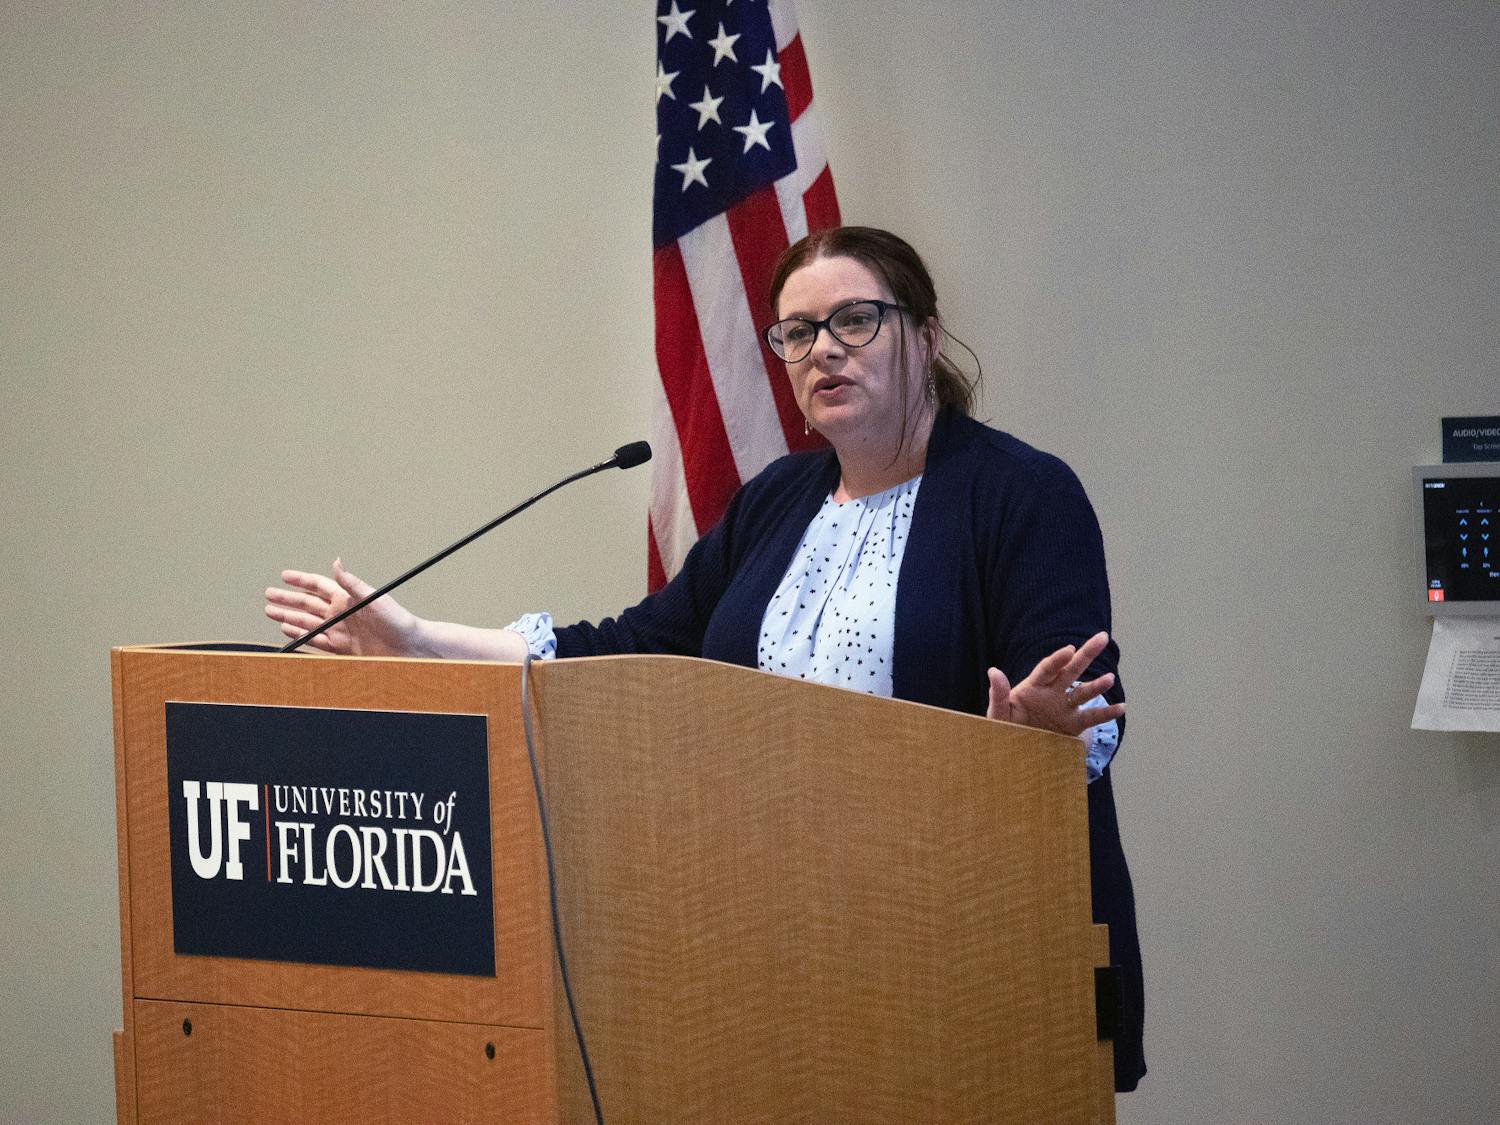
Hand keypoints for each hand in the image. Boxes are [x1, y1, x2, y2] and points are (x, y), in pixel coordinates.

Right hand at [263, 559, 422, 655]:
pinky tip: (290, 631)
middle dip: (287, 599)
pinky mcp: (343, 649)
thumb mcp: (374, 598)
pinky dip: (301, 636)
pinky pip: (316, 641)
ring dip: (289, 617)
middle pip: (308, 604)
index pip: (319, 586)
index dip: (301, 580)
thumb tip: (336, 562)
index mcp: (348, 599)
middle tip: (268, 594)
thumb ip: (352, 583)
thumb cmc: (399, 621)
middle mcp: (342, 614)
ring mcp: (341, 631)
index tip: (284, 575)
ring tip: (272, 613)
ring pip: (308, 622)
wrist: (411, 648)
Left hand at [985, 631, 1124, 737]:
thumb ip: (999, 694)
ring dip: (1096, 685)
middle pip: (1070, 670)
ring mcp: (1064, 708)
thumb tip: (994, 671)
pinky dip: (1106, 714)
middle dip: (1086, 654)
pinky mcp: (1072, 725)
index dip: (1057, 659)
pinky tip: (1121, 708)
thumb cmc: (1004, 726)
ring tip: (1110, 677)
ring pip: (1083, 692)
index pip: (1047, 669)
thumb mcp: (998, 713)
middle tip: (1102, 637)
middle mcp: (1052, 693)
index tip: (1069, 650)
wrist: (1014, 749)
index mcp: (1033, 686)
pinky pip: (1091, 718)